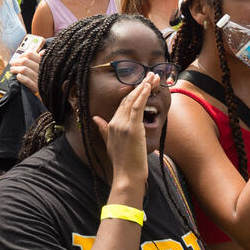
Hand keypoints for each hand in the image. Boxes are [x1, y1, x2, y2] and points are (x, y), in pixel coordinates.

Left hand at [10, 46, 42, 95]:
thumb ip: (41, 59)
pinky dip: (20, 77)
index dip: (22, 55)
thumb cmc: (44, 78)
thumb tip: (42, 52)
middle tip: (12, 63)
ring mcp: (39, 79)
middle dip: (16, 62)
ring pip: (24, 70)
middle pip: (25, 61)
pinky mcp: (36, 88)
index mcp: (43, 63)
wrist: (50, 93)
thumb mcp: (45, 68)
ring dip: (16, 69)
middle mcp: (42, 70)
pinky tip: (18, 77)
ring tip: (12, 70)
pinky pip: (26, 80)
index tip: (18, 58)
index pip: (30, 54)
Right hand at [92, 72, 154, 191]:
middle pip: (128, 99)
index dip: (132, 93)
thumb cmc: (122, 163)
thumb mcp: (110, 143)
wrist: (126, 176)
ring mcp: (123, 124)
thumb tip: (95, 118)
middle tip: (151, 74)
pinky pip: (137, 107)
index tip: (142, 83)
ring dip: (144, 86)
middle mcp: (115, 122)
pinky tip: (148, 86)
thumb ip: (103, 129)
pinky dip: (142, 94)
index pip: (122, 104)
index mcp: (111, 125)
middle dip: (140, 85)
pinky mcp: (132, 128)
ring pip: (133, 100)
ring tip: (154, 76)